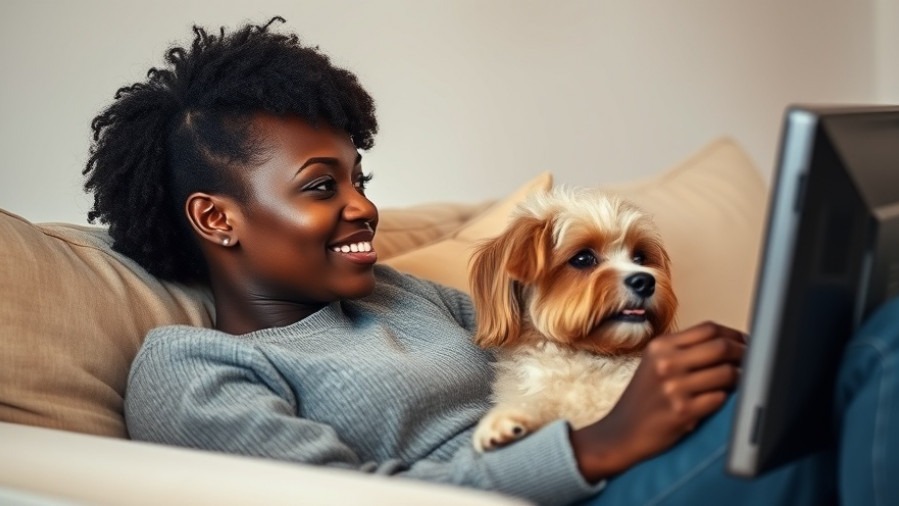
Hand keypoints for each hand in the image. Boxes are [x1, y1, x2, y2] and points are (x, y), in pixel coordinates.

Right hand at [569, 321, 745, 481]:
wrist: (621, 432)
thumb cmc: (644, 398)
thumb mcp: (655, 363)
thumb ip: (685, 351)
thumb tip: (731, 343)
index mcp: (660, 345)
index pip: (709, 328)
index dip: (734, 335)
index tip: (745, 344)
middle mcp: (665, 362)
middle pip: (722, 347)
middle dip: (745, 355)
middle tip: (753, 363)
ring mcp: (673, 387)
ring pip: (726, 373)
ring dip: (739, 380)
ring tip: (739, 385)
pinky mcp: (682, 411)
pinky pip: (719, 399)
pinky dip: (725, 400)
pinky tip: (719, 401)